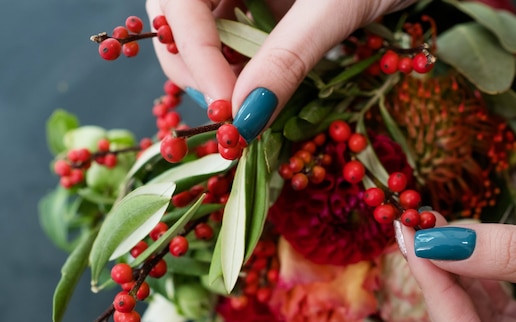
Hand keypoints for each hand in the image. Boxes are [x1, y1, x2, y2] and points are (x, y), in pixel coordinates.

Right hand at [146, 0, 416, 129]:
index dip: (193, 55)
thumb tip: (248, 115)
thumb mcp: (337, 5)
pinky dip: (248, 74)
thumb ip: (290, 54)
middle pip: (179, 22)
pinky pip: (239, 42)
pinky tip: (267, 95)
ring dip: (222, 79)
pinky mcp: (266, 6)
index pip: (178, 3)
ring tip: (251, 112)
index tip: (227, 107)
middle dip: (198, 72)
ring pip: (206, 36)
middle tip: (233, 116)